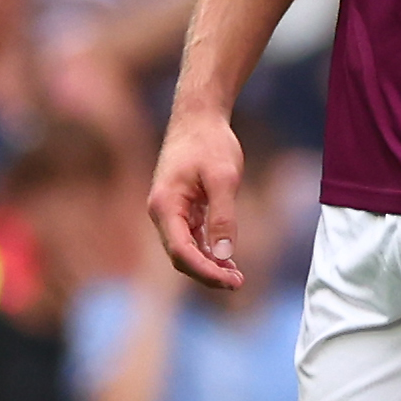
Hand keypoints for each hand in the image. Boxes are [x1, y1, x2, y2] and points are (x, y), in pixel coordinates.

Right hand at [146, 110, 246, 290]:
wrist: (199, 117)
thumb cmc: (210, 143)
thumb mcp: (224, 178)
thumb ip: (223, 216)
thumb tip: (225, 254)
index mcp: (165, 206)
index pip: (180, 251)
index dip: (205, 271)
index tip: (232, 282)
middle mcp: (161, 212)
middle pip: (180, 256)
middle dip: (207, 273)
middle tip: (238, 283)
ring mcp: (170, 211)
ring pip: (185, 249)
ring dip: (208, 265)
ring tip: (236, 277)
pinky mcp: (181, 207)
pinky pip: (191, 237)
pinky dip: (208, 250)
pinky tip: (228, 260)